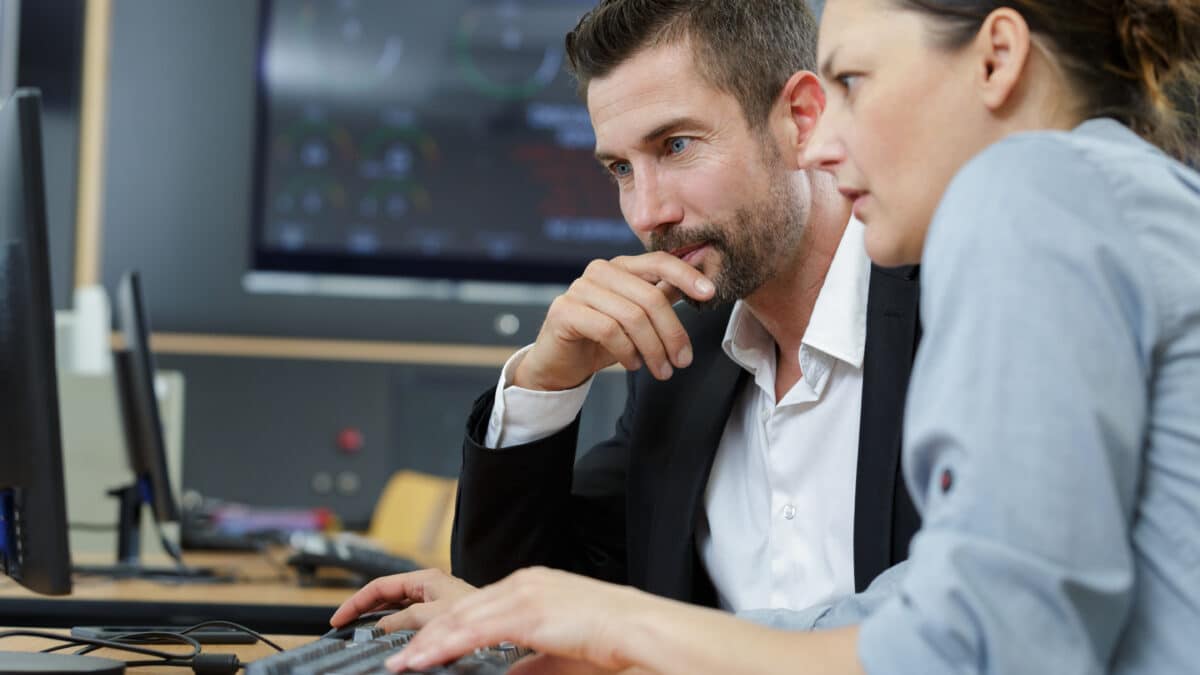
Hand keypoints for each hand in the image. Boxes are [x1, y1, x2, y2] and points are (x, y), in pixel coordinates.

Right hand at [329, 568, 476, 632]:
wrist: (502, 621)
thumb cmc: (477, 612)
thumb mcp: (430, 615)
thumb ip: (401, 619)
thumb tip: (378, 627)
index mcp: (425, 579)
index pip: (379, 586)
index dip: (356, 602)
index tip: (339, 619)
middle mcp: (428, 588)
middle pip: (386, 598)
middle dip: (364, 611)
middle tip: (344, 628)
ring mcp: (435, 602)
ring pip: (397, 611)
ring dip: (378, 622)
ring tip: (360, 635)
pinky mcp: (442, 617)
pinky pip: (409, 621)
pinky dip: (395, 630)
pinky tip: (389, 641)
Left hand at [384, 567, 656, 672]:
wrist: (640, 628)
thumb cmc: (612, 641)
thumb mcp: (560, 650)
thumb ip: (529, 660)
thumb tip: (507, 673)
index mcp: (532, 585)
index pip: (476, 605)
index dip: (445, 627)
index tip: (422, 646)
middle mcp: (524, 583)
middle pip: (460, 608)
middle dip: (425, 634)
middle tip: (397, 656)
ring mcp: (524, 594)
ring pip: (460, 619)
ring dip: (425, 644)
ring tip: (401, 664)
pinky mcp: (527, 613)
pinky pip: (474, 632)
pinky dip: (443, 647)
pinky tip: (423, 660)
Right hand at [515, 252, 714, 390]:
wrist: (560, 363)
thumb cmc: (601, 339)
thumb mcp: (638, 318)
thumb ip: (661, 298)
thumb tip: (699, 285)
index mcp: (621, 267)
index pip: (659, 261)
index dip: (686, 275)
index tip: (710, 294)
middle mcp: (599, 271)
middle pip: (650, 297)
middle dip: (673, 333)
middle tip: (683, 361)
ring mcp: (580, 288)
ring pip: (632, 316)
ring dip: (653, 349)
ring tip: (662, 370)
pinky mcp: (565, 311)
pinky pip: (608, 330)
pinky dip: (627, 351)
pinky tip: (633, 364)